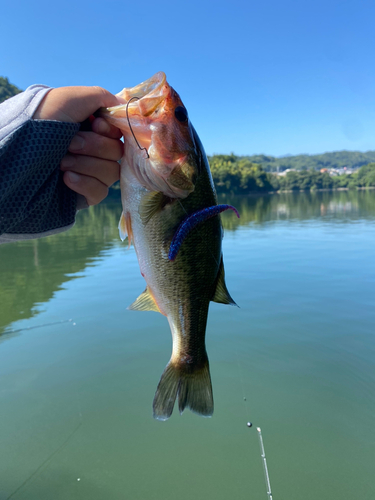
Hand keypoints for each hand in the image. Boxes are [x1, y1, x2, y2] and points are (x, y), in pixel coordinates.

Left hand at [34, 86, 123, 205]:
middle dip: (94, 147)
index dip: (111, 131)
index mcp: (90, 127)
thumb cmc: (42, 121)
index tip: (95, 125)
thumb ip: (103, 97)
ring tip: (61, 163)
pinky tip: (65, 179)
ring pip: (111, 172)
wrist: (18, 155)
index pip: (119, 132)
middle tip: (70, 144)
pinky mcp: (85, 194)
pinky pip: (100, 191)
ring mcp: (89, 172)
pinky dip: (85, 184)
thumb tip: (123, 107)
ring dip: (87, 165)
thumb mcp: (71, 98)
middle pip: (117, 152)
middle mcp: (92, 149)